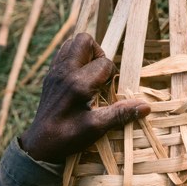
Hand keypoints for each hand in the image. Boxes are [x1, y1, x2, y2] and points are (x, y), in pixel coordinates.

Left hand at [20, 33, 149, 162]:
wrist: (40, 145)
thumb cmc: (69, 137)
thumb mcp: (97, 128)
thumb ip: (121, 114)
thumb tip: (146, 107)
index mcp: (78, 83)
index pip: (104, 63)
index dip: (112, 75)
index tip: (108, 92)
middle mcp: (65, 71)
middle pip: (84, 40)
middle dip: (99, 54)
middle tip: (101, 75)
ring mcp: (55, 72)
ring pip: (72, 43)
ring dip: (86, 54)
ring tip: (91, 75)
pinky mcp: (50, 76)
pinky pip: (64, 53)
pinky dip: (75, 59)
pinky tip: (79, 79)